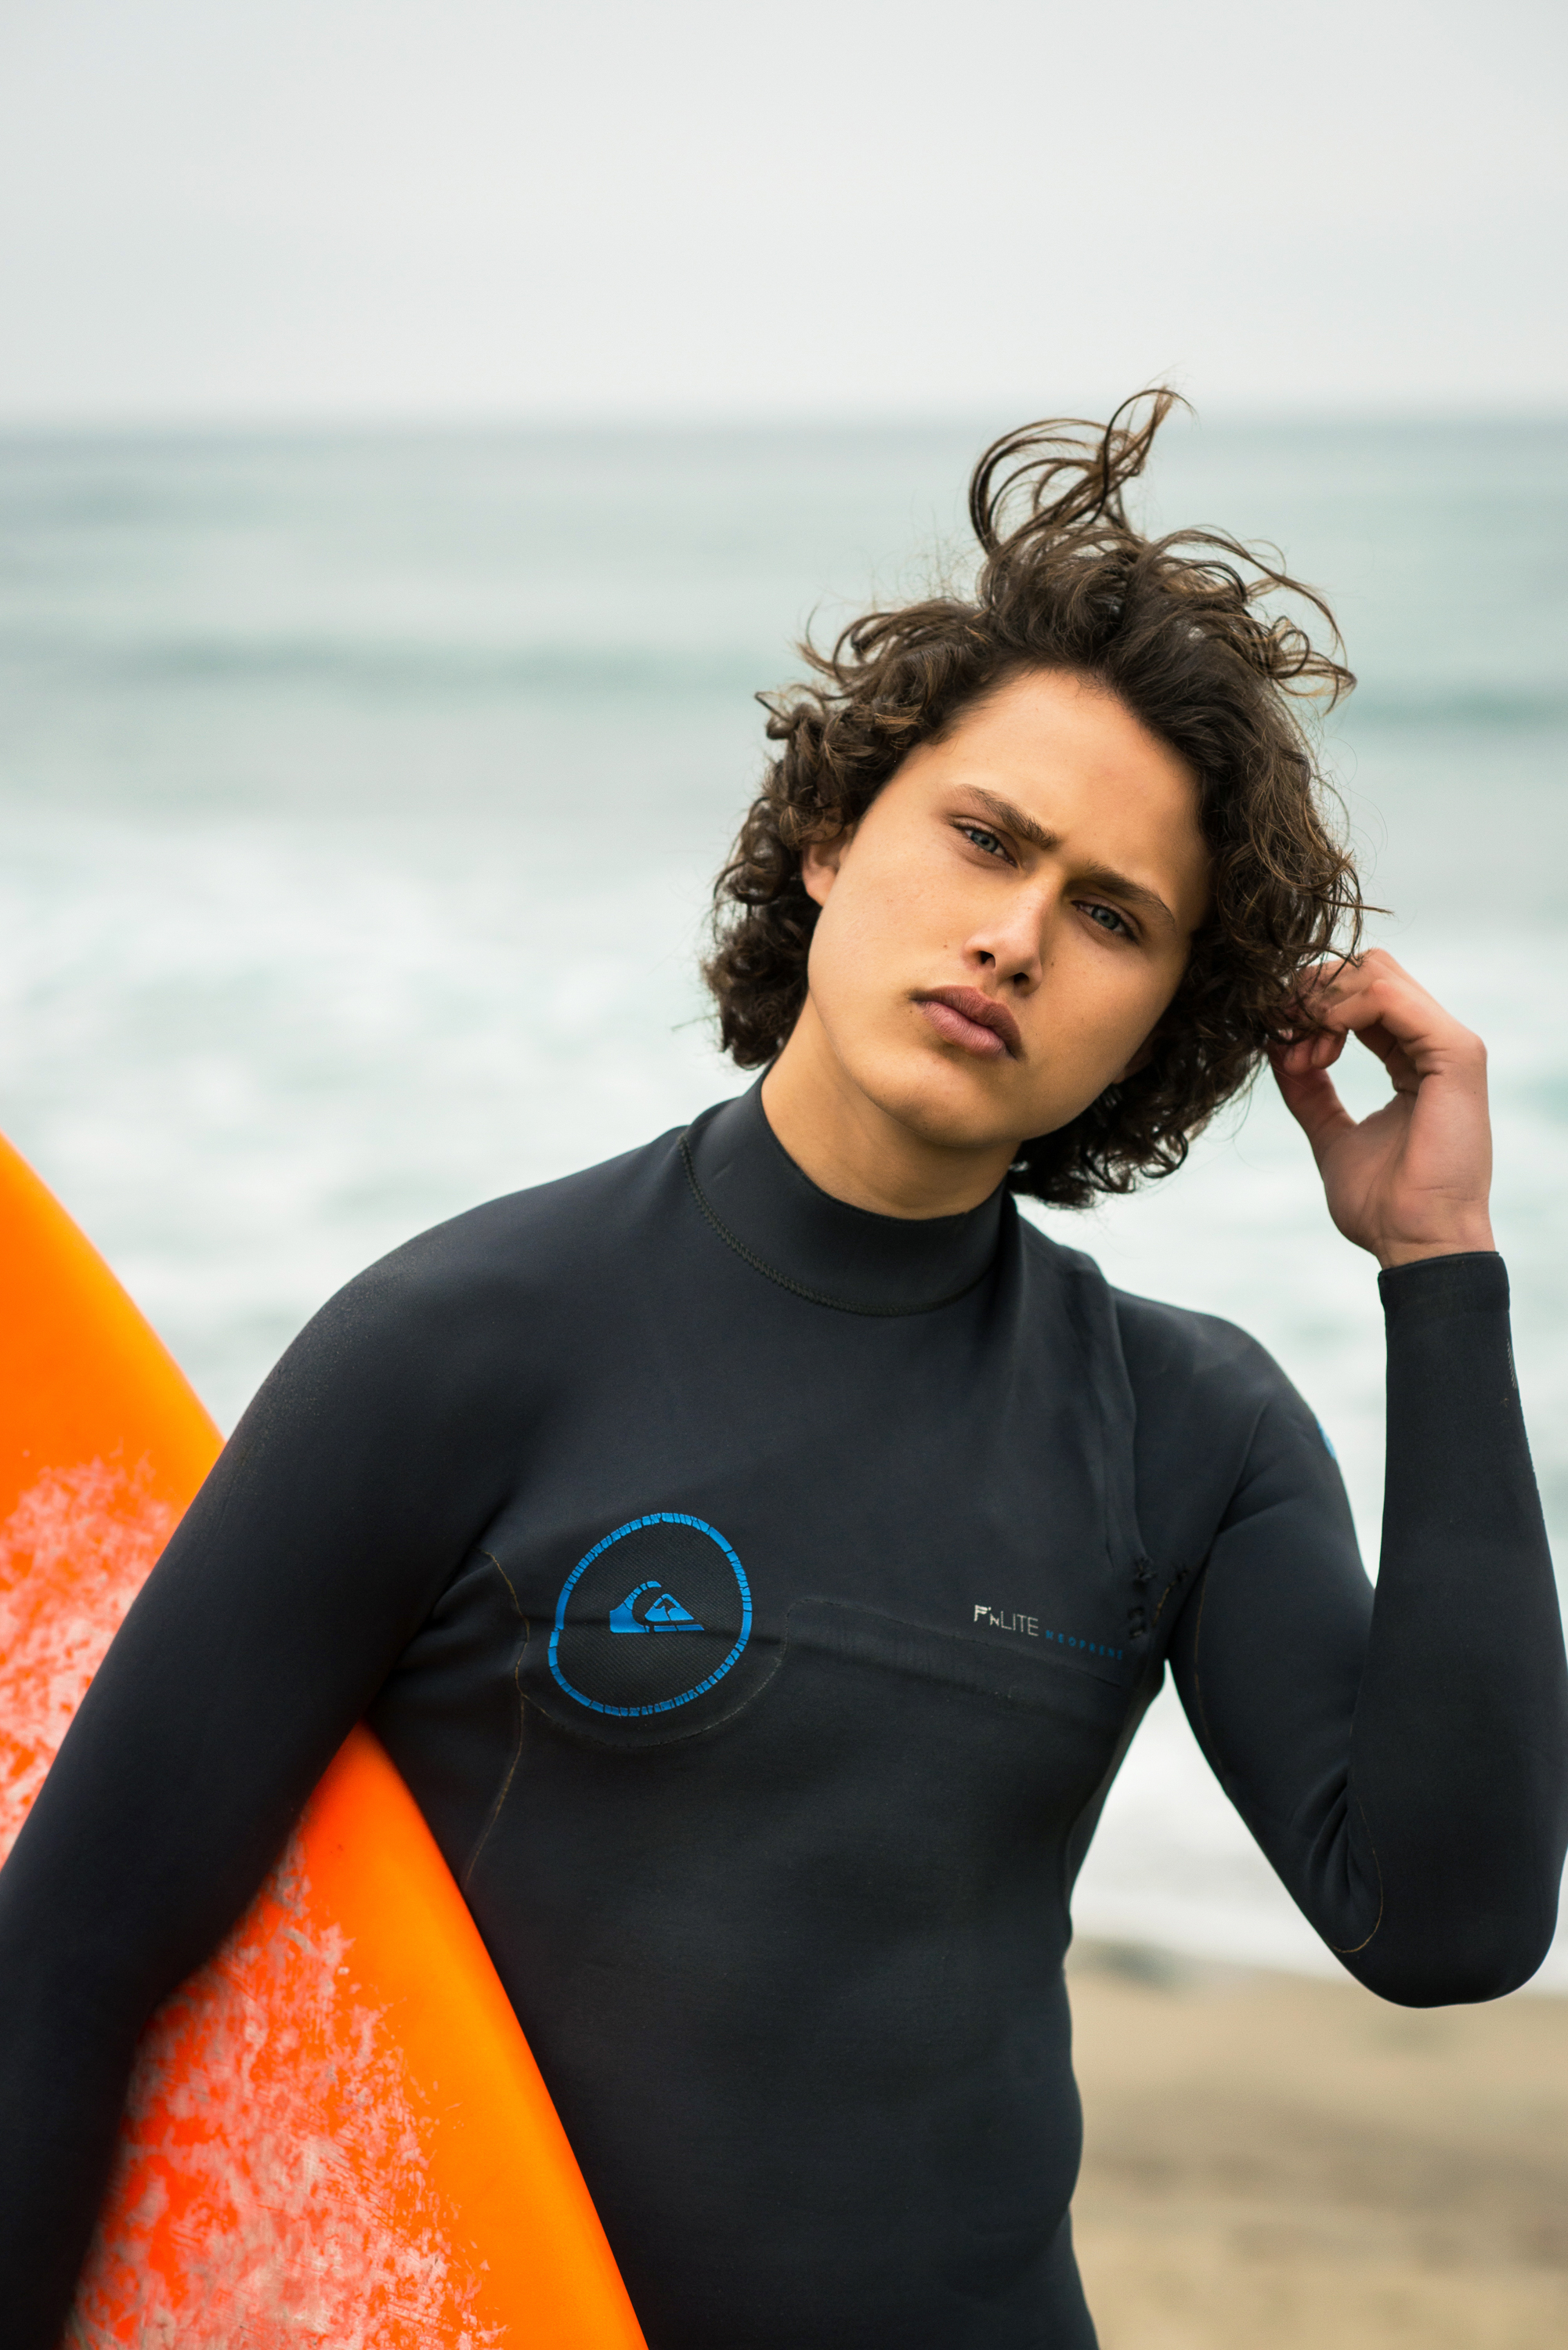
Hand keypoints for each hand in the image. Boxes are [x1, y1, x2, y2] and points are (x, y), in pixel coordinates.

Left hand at [1271, 948, 1494, 1269]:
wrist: (1413, 1241)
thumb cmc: (1381, 1203)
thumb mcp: (1330, 1134)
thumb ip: (1309, 1092)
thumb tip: (1278, 1052)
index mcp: (1412, 1059)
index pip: (1359, 995)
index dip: (1309, 1010)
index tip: (1283, 1055)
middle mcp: (1433, 1043)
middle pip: (1364, 971)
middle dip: (1311, 998)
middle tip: (1288, 1048)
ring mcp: (1448, 1044)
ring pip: (1373, 972)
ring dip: (1319, 1005)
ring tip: (1304, 1057)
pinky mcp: (1455, 1053)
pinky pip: (1388, 995)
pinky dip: (1340, 1010)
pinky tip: (1320, 1045)